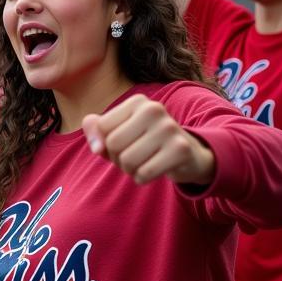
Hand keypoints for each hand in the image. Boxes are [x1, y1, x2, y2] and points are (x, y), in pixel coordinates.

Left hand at [82, 94, 214, 185]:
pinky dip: (141, 179)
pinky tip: (153, 170)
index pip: (101, 127)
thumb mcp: (117, 131)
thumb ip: (95, 130)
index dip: (105, 142)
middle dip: (117, 158)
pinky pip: (143, 174)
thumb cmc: (143, 142)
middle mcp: (154, 109)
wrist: (186, 154)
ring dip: (129, 170)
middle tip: (133, 156)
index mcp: (137, 101)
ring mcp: (169, 128)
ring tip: (143, 162)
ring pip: (127, 161)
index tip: (123, 142)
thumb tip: (96, 147)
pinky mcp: (180, 150)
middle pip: (113, 144)